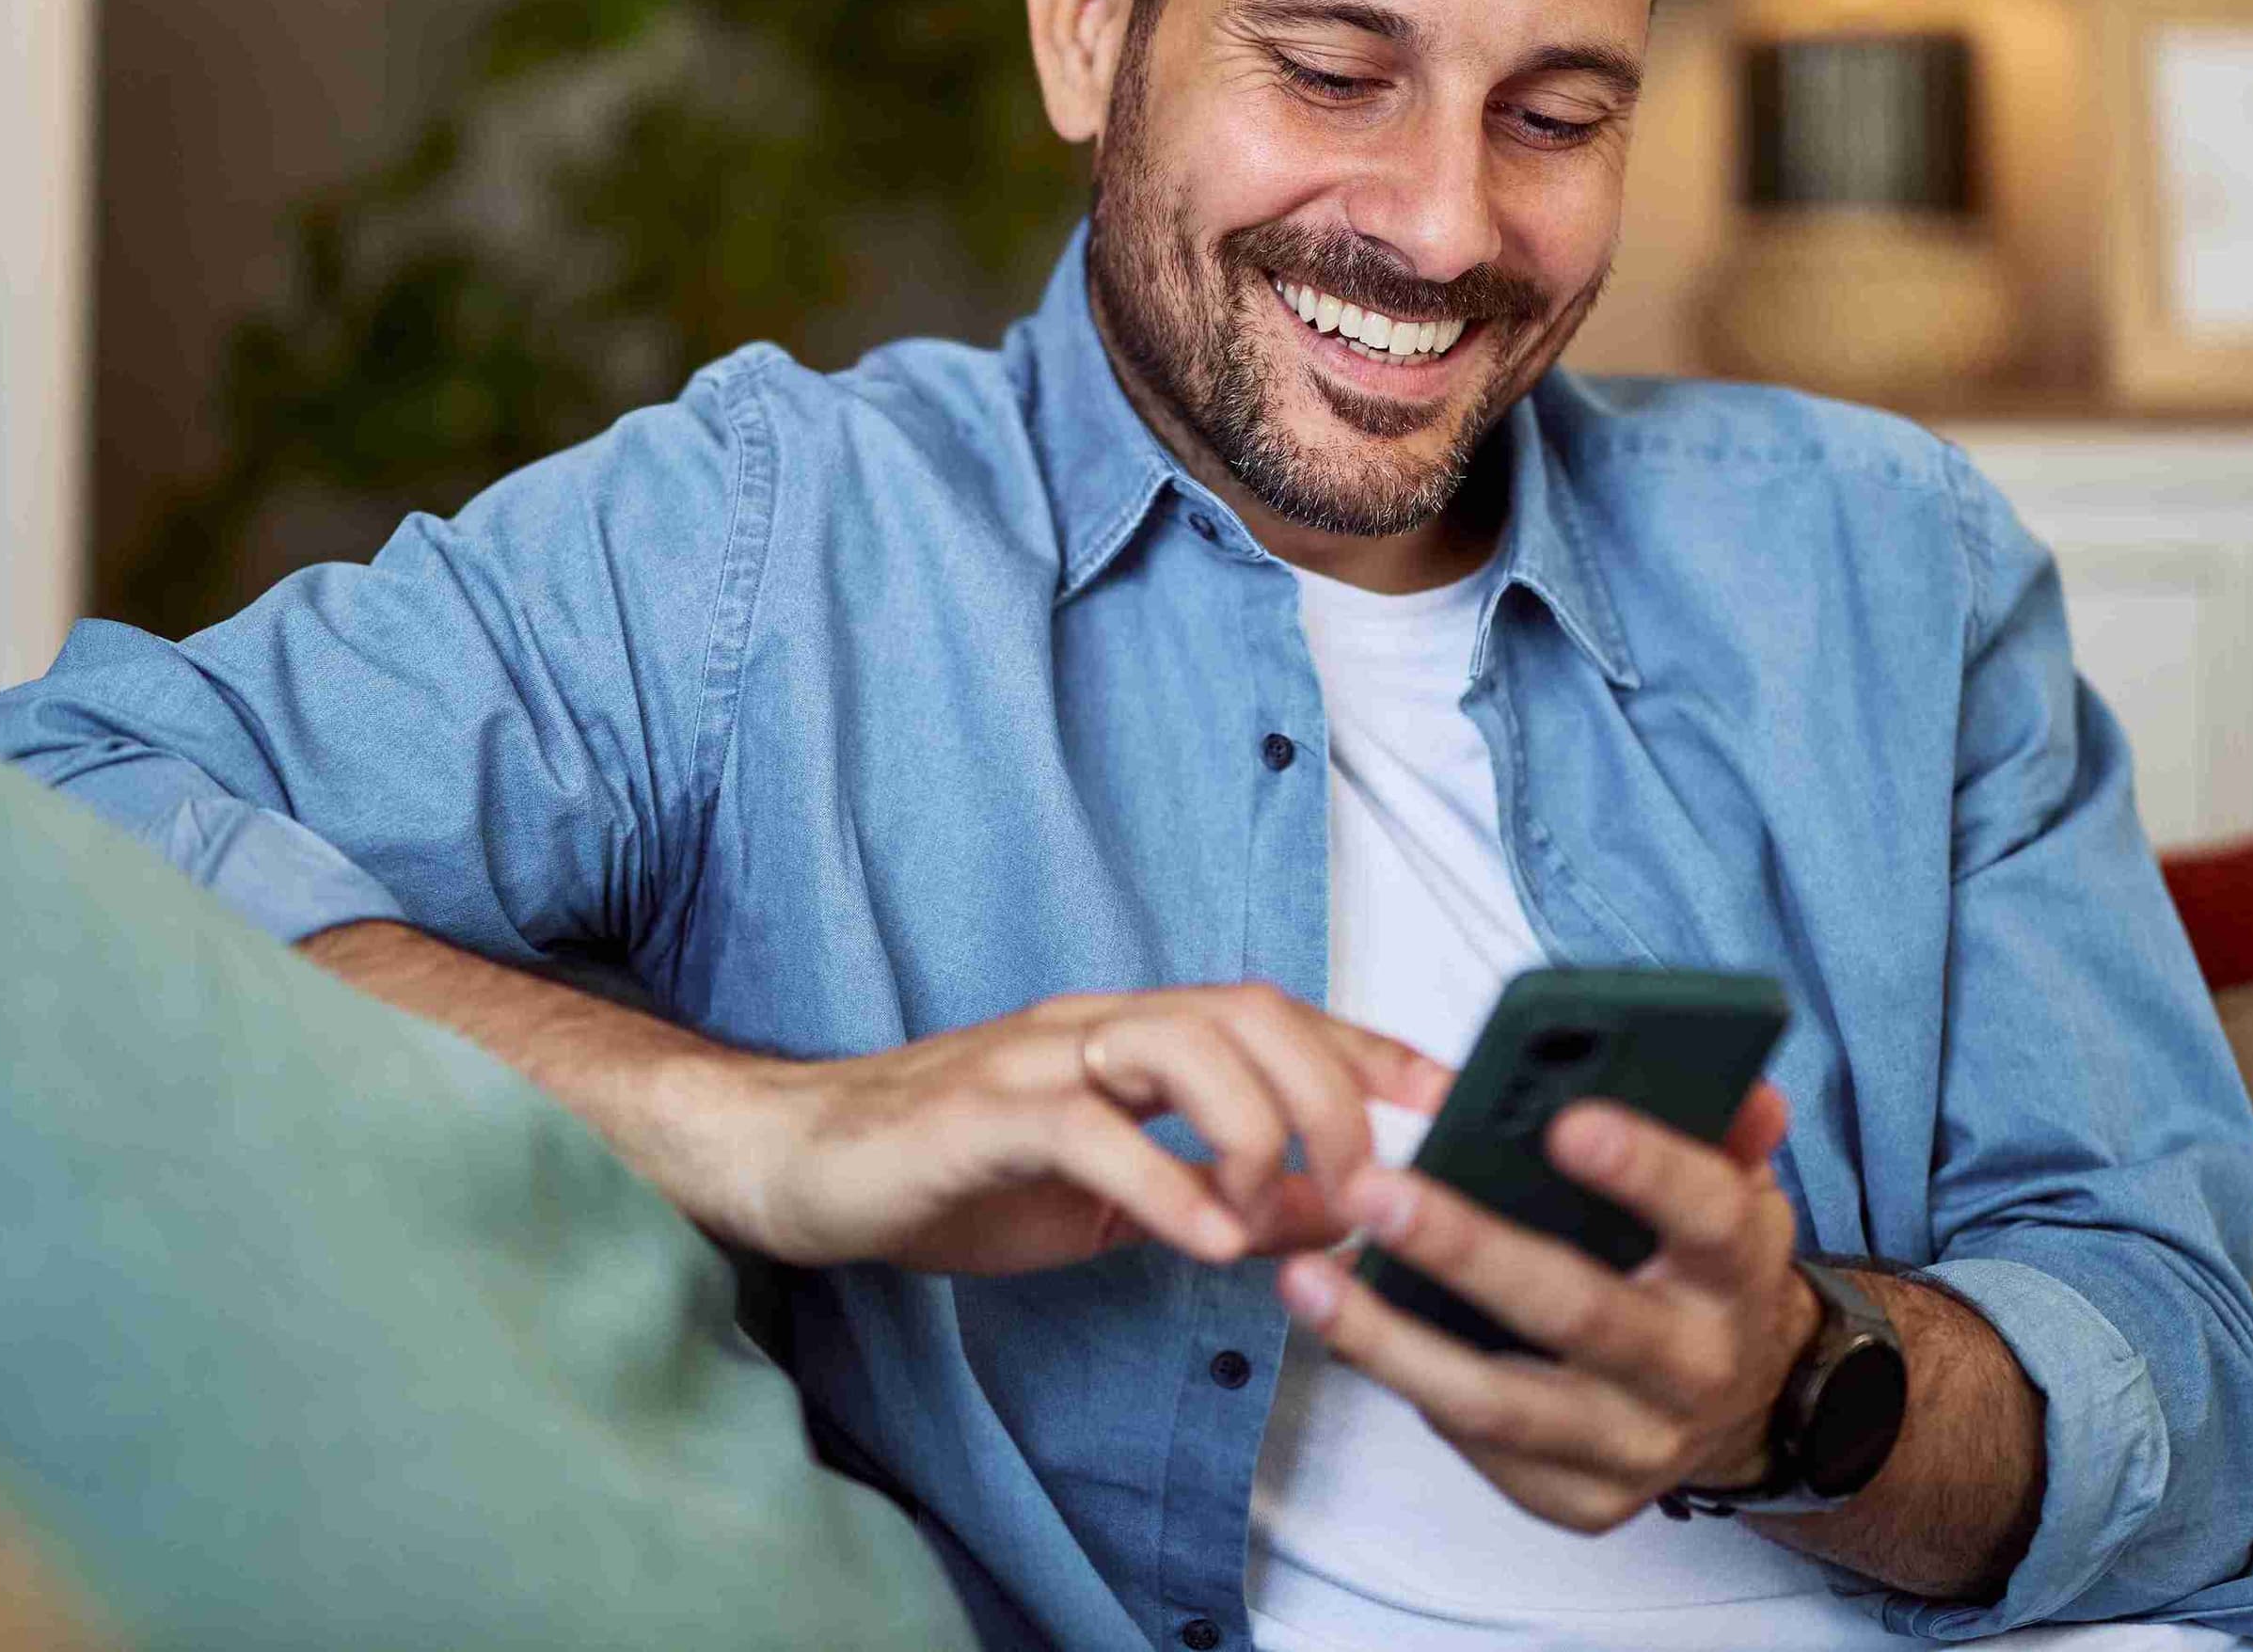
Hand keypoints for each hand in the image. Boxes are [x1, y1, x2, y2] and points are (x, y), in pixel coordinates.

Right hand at [729, 984, 1449, 1275]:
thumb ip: (1219, 1193)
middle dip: (1330, 1090)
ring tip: (1278, 1214)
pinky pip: (1092, 1132)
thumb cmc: (955, 1175)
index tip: (1453, 1095)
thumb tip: (1337, 1215)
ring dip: (1257, 1129)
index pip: (1276, 1013)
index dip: (1372, 1046)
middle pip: (1248, 1010)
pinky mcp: (980, 1115)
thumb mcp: (1111, 1196)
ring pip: (1181, 1043)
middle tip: (1364, 1183)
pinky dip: (1165, 1186)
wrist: (798, 1164)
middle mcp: (1094, 1026)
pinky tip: (1207, 1242)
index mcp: (1131, 1036)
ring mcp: (1036, 1061)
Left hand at [1273, 1080, 1812, 1532]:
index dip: (1645, 1168)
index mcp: (1737, 1273)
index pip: (1708, 1215)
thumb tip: (1733, 1085)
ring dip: (1390, 1340)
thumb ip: (1723, 1126)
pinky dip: (1404, 1382)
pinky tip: (1343, 1329)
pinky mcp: (1580, 1498)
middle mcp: (1694, 1368)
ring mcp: (1636, 1446)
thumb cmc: (1703, 1267)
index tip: (1568, 1120)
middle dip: (1467, 1249)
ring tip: (1306, 1279)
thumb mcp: (1735, 1187)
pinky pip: (1477, 1442)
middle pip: (1578, 1311)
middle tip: (1374, 1190)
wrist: (1740, 1402)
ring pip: (1499, 1401)